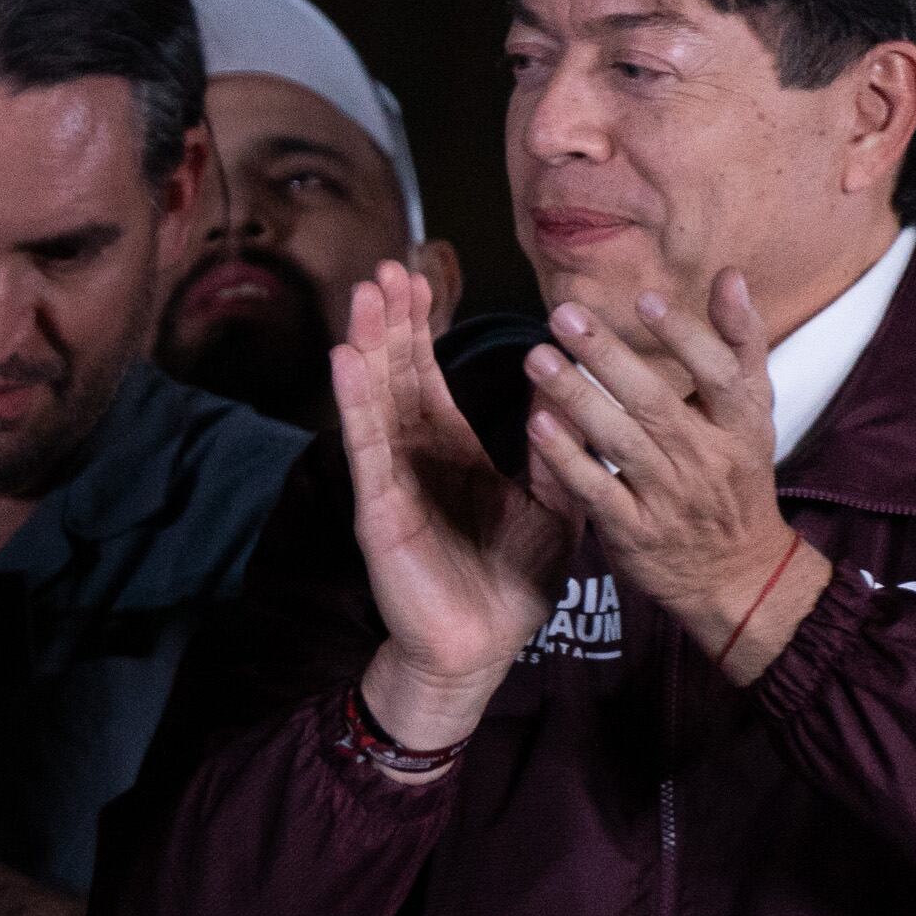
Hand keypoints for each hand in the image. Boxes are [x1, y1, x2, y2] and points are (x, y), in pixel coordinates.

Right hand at [330, 262, 573, 748]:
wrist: (481, 650)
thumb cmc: (510, 584)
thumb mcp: (553, 505)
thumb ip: (557, 450)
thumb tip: (570, 392)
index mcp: (453, 452)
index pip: (429, 377)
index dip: (422, 328)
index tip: (421, 276)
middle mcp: (415, 458)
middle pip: (395, 375)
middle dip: (390, 321)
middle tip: (385, 266)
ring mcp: (392, 482)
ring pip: (375, 401)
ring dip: (366, 345)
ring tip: (363, 294)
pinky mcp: (380, 510)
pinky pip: (366, 448)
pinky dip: (355, 404)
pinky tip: (345, 362)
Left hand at [522, 274, 803, 667]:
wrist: (736, 572)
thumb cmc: (735, 476)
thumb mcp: (751, 414)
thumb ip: (738, 346)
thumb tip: (729, 276)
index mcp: (742, 424)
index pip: (719, 373)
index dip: (684, 337)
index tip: (643, 300)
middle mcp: (708, 457)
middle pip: (655, 402)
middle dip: (607, 356)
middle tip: (562, 314)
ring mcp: (669, 496)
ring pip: (620, 441)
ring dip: (575, 397)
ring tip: (535, 357)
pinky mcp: (634, 530)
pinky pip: (596, 489)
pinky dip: (567, 458)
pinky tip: (536, 425)